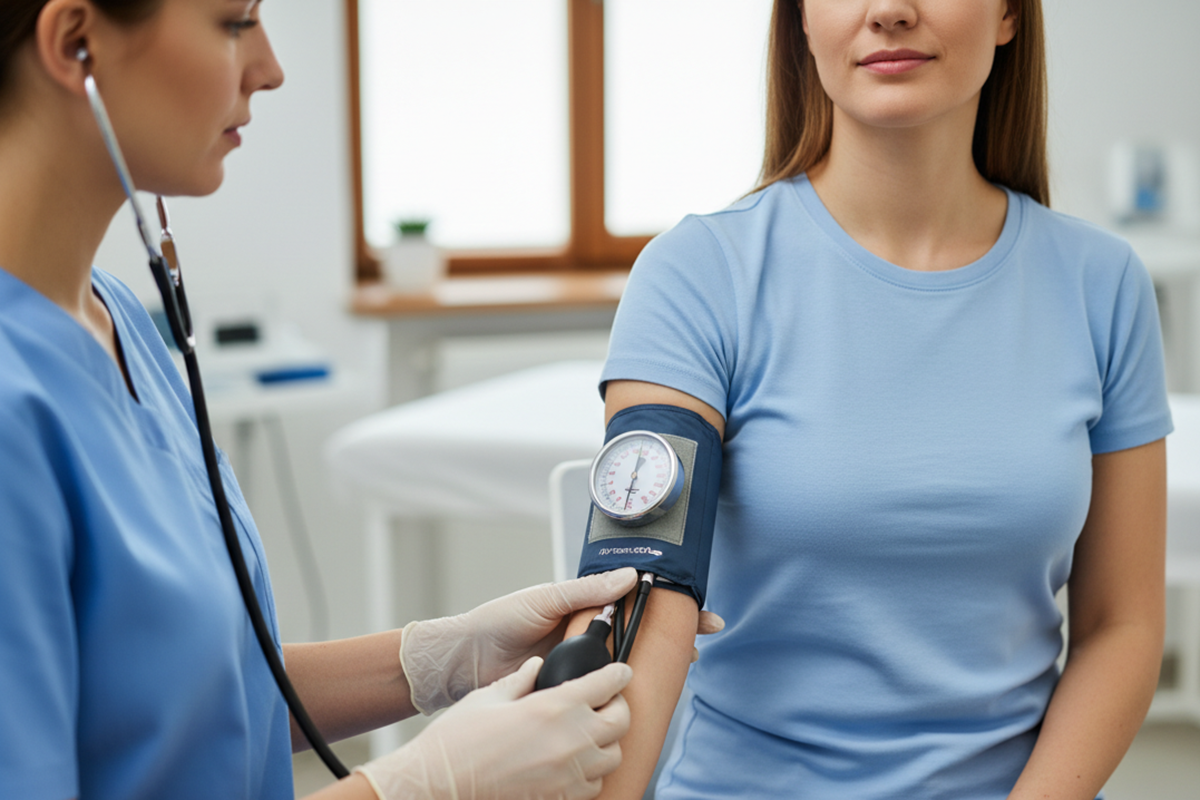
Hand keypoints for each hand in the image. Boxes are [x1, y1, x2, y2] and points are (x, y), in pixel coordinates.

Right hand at [355, 657, 631, 799]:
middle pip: (620, 721)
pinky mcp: (561, 799)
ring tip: (588, 733)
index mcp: (554, 707)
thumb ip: (520, 680)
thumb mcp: (488, 697)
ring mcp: (568, 775)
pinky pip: (594, 785)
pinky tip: (573, 762)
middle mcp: (570, 741)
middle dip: (617, 706)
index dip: (618, 673)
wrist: (439, 786)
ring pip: (612, 756)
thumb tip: (535, 666)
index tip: (620, 671)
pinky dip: (591, 772)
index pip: (606, 684)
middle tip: (605, 701)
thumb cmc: (457, 740)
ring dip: (606, 742)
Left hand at [401, 569, 726, 713]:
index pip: (638, 602)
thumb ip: (586, 589)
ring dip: (657, 667)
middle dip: (675, 638)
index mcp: (586, 607)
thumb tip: (629, 577)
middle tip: (700, 642)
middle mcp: (590, 635)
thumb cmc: (498, 622)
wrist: (467, 659)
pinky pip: (606, 691)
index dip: (671, 607)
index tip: (699, 613)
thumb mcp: (545, 597)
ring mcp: (584, 664)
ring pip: (630, 665)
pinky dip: (628, 693)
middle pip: (643, 636)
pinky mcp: (574, 690)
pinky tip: (644, 696)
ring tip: (682, 667)